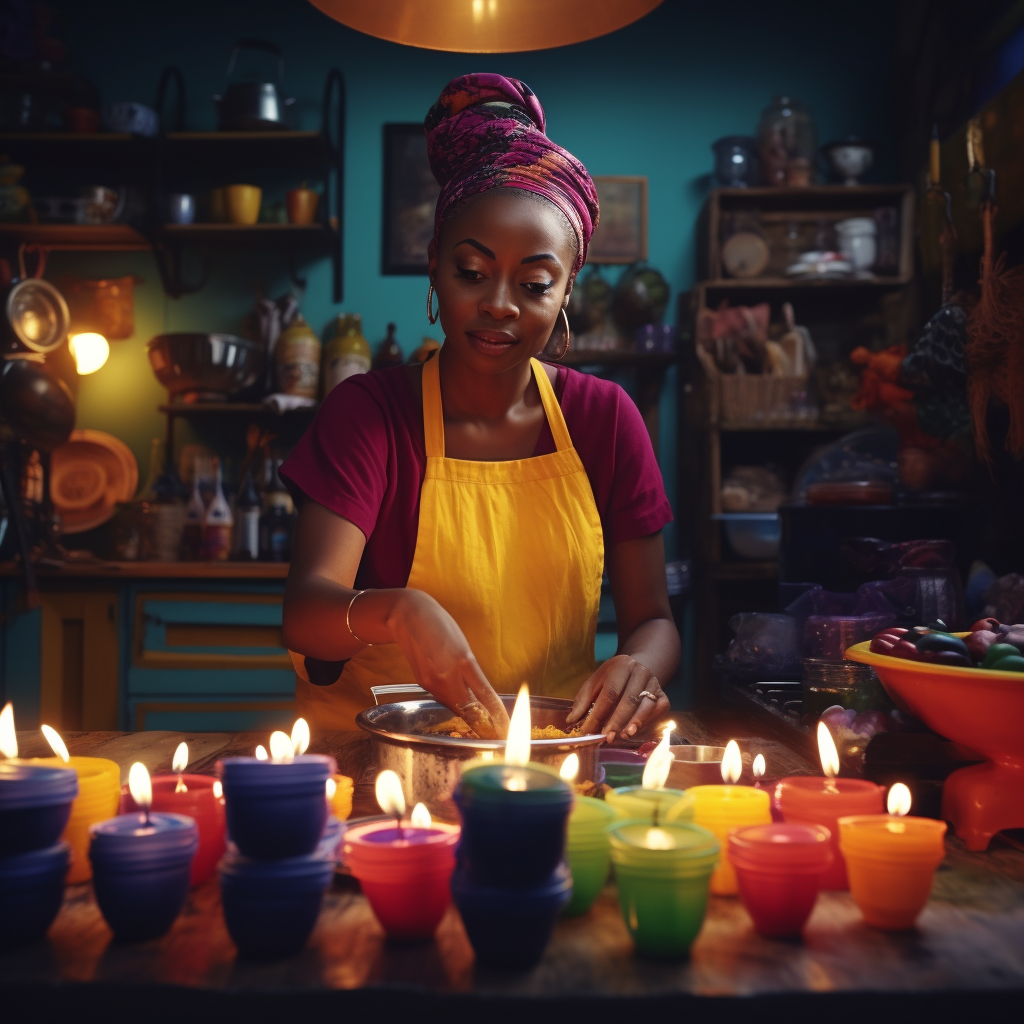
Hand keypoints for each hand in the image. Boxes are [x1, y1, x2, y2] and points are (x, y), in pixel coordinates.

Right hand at [386, 590, 509, 738]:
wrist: (407, 616)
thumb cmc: (439, 625)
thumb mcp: (463, 646)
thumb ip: (471, 671)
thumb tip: (481, 695)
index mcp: (464, 661)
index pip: (485, 695)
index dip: (497, 715)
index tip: (506, 727)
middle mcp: (447, 676)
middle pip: (469, 710)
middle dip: (484, 725)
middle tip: (497, 734)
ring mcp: (433, 682)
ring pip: (456, 707)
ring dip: (470, 716)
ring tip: (484, 724)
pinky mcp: (423, 684)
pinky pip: (444, 700)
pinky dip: (455, 704)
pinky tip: (462, 704)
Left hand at [565, 655, 668, 741]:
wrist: (637, 668)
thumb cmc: (612, 679)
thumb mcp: (595, 682)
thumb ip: (583, 700)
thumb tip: (571, 720)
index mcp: (621, 665)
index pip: (610, 692)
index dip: (599, 713)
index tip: (588, 729)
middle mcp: (641, 672)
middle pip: (629, 699)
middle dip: (616, 721)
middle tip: (606, 737)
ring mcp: (654, 683)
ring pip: (646, 706)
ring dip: (634, 723)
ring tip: (622, 735)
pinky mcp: (663, 696)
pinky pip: (658, 711)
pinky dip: (647, 723)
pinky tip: (635, 731)